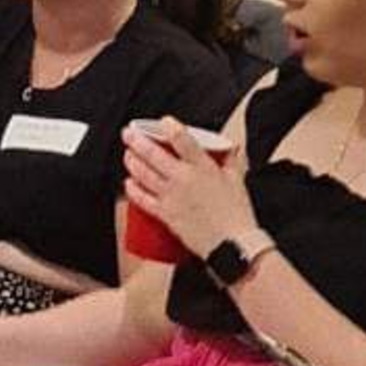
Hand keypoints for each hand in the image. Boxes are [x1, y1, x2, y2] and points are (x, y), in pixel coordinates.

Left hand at [118, 118, 250, 260]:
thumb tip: (232, 148)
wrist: (233, 244)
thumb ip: (232, 161)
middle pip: (154, 154)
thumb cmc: (237, 215)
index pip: (182, 139)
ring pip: (144, 174)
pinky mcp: (166, 214)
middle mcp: (183, 178)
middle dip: (137, 141)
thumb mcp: (237, 180)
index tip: (163, 121)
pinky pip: (143, 200)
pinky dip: (133, 190)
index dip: (169, 126)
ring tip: (128, 154)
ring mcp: (171, 196)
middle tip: (129, 133)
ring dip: (132, 162)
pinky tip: (128, 183)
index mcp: (202, 167)